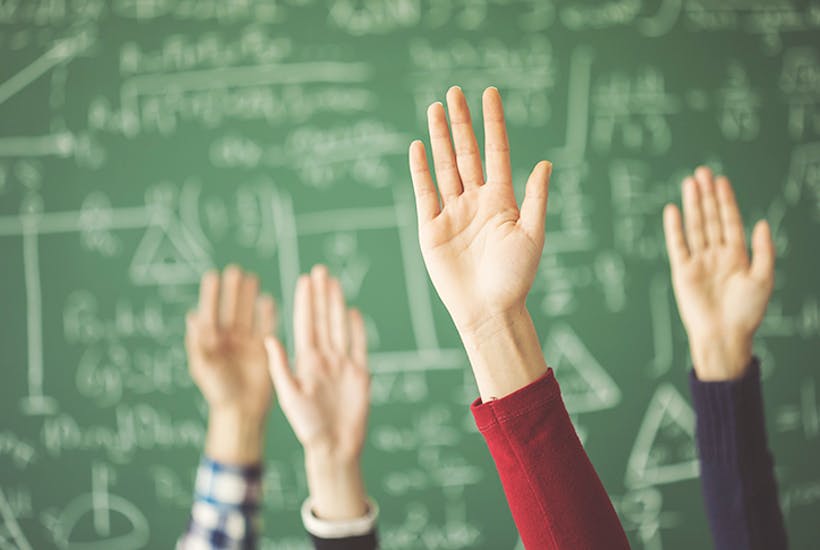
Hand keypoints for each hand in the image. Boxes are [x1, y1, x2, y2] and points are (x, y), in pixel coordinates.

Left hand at [186, 265, 275, 463]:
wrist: (241, 412)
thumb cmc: (218, 392)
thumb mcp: (203, 367)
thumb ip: (198, 342)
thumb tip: (192, 316)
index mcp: (211, 343)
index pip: (211, 313)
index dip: (211, 295)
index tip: (213, 276)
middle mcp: (229, 340)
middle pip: (231, 309)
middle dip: (232, 291)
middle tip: (235, 271)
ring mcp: (247, 344)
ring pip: (248, 315)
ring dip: (249, 298)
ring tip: (252, 278)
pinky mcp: (263, 351)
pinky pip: (266, 327)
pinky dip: (268, 314)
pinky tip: (268, 300)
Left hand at [265, 265, 369, 518]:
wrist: (335, 447)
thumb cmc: (308, 427)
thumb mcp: (289, 396)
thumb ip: (280, 367)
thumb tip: (268, 339)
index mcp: (305, 362)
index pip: (305, 324)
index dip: (304, 301)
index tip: (303, 279)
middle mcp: (324, 359)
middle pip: (322, 319)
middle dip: (320, 294)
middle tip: (319, 270)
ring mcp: (342, 364)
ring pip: (339, 326)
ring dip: (336, 304)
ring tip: (334, 282)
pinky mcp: (360, 374)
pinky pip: (358, 345)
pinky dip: (356, 328)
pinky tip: (352, 311)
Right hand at [408, 86, 551, 336]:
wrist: (488, 310)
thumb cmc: (515, 277)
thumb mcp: (532, 235)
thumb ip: (535, 198)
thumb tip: (545, 163)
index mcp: (501, 200)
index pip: (496, 152)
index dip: (493, 123)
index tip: (490, 94)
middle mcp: (476, 201)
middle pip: (466, 153)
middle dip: (461, 123)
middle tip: (454, 93)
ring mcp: (452, 212)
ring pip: (444, 166)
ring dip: (440, 138)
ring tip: (434, 108)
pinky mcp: (431, 228)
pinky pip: (424, 192)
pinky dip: (420, 169)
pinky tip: (418, 146)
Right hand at [663, 167, 774, 380]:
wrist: (724, 335)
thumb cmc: (747, 312)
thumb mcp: (763, 279)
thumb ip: (763, 250)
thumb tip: (762, 222)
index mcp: (737, 255)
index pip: (730, 221)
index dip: (726, 201)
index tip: (721, 181)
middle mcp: (716, 254)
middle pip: (710, 218)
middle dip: (706, 195)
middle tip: (702, 172)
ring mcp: (698, 261)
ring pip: (695, 226)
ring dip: (692, 205)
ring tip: (689, 183)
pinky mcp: (683, 271)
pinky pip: (677, 244)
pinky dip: (675, 228)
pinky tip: (673, 210)